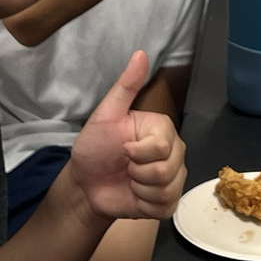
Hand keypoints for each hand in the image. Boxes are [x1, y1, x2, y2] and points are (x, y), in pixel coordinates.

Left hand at [68, 50, 184, 221]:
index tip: (123, 150)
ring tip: (129, 181)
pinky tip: (135, 195)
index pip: (163, 146)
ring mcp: (174, 178)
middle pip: (168, 169)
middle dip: (138, 172)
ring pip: (168, 188)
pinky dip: (145, 204)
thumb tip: (140, 53)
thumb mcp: (105, 116)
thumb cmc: (94, 148)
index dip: (139, 153)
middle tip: (125, 166)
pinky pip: (166, 206)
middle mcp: (174, 152)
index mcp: (162, 130)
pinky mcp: (168, 201)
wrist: (85, 184)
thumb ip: (125, 87)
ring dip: (140, 189)